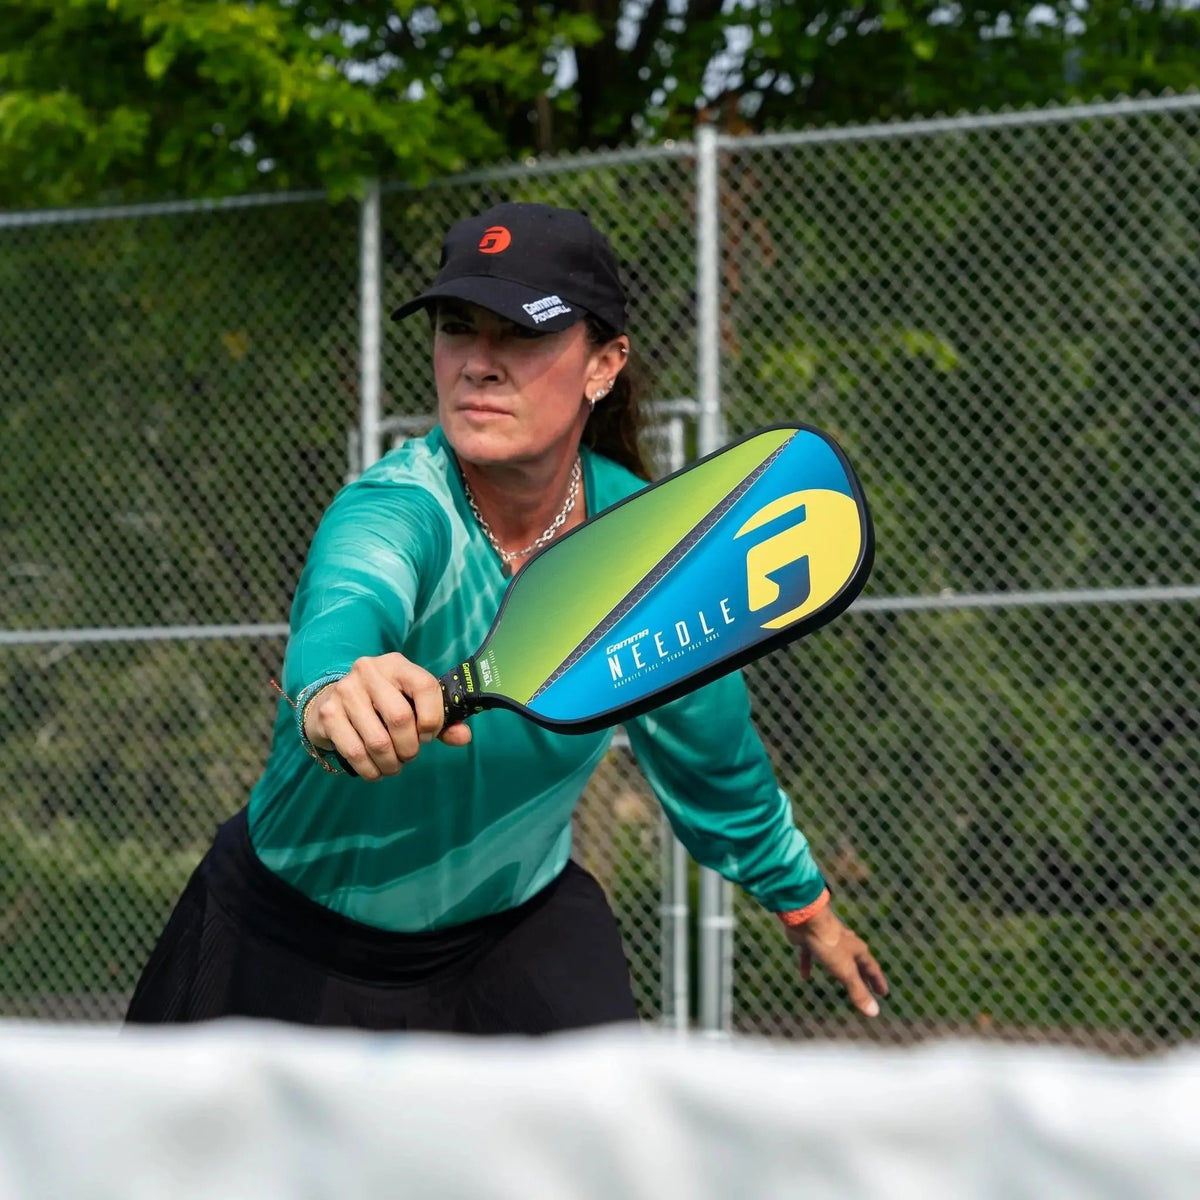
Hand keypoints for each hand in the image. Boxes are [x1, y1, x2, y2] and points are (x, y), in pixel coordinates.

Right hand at [302, 652, 471, 780]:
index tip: (428, 736)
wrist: (330, 700)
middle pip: (400, 719)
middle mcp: (369, 671)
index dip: (433, 719)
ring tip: (393, 765)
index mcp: (397, 664)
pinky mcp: (328, 713)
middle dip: (410, 748)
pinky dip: (370, 769)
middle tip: (409, 756)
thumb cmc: (381, 704)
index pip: (425, 687)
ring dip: (391, 763)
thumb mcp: (412, 704)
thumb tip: (463, 737)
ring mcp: (346, 691)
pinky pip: (355, 752)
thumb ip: (440, 720)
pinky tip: (375, 770)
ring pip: (378, 741)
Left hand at [786, 906, 888, 1017]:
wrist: (806, 919)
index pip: (872, 968)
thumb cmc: (829, 944)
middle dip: (861, 977)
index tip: (883, 993)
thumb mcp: (845, 971)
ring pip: (835, 959)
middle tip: (867, 989)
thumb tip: (874, 1012)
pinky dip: (809, 966)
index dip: (877, 982)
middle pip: (856, 962)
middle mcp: (844, 944)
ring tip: (840, 980)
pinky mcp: (810, 940)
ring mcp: (827, 940)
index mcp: (857, 950)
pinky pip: (811, 956)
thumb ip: (858, 991)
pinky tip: (805, 977)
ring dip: (839, 970)